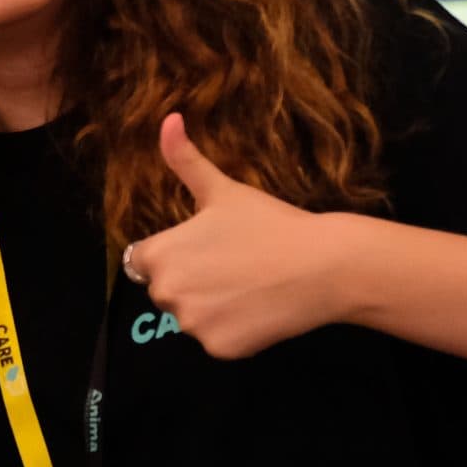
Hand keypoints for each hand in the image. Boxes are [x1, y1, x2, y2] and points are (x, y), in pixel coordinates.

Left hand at [122, 112, 351, 358]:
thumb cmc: (270, 223)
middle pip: (166, 292)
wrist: (324, 264)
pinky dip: (234, 331)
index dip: (175, 254)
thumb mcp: (221, 189)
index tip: (207, 249)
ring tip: (249, 285)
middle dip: (191, 281)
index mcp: (158, 255)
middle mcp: (166, 293)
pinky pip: (216, 341)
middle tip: (234, 265)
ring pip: (191, 318)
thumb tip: (167, 118)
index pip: (143, 262)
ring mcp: (192, 325)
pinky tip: (259, 309)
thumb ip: (185, 159)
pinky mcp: (219, 349)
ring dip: (211, 307)